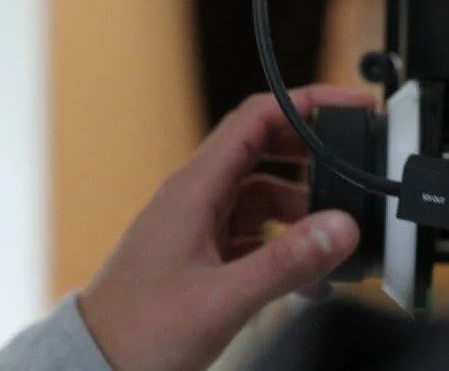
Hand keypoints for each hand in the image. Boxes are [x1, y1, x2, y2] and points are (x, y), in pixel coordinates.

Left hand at [78, 84, 376, 370]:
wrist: (93, 370)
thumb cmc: (137, 334)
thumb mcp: (222, 299)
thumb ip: (287, 263)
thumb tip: (341, 227)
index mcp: (194, 188)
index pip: (256, 117)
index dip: (306, 104)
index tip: (351, 106)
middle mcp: (196, 197)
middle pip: (264, 150)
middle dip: (313, 157)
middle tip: (354, 169)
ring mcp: (198, 226)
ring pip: (263, 196)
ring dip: (302, 212)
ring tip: (335, 243)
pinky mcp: (201, 256)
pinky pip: (254, 234)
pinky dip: (285, 246)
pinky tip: (307, 278)